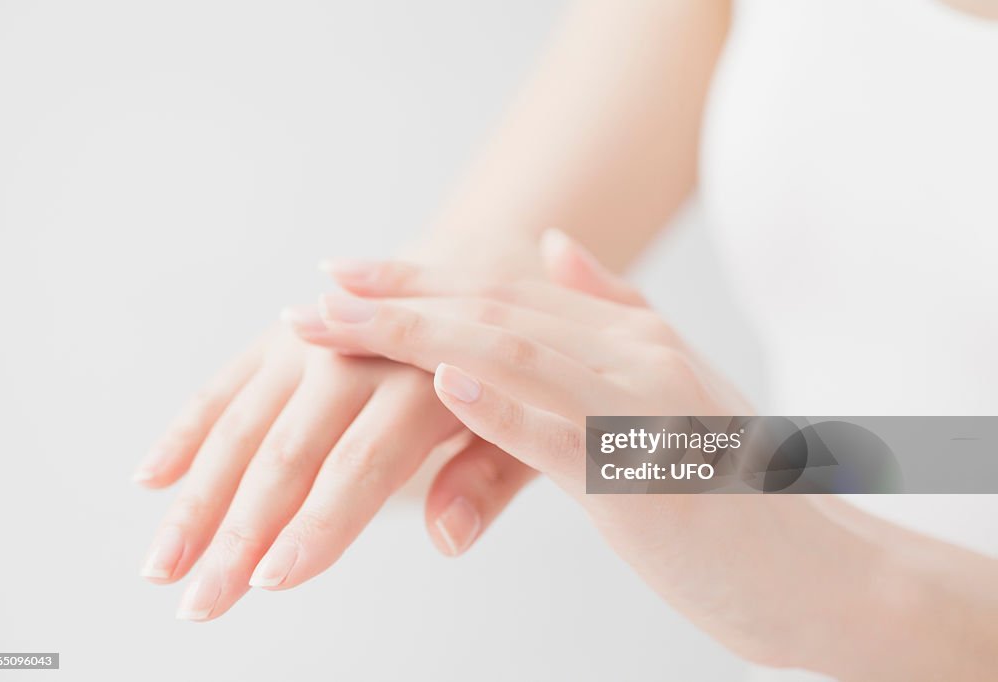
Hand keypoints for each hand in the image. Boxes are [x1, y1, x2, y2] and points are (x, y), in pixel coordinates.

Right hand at [136, 269, 537, 621]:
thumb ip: (487, 481)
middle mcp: (356, 354)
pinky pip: (224, 386)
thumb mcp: (523, 425)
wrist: (471, 267)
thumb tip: (448, 538)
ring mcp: (309, 341)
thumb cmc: (501, 371)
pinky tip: (151, 479)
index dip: (317, 523)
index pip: (361, 463)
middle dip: (239, 534)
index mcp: (425, 379)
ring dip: (196, 499)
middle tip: (200, 605)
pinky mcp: (279, 339)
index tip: (272, 580)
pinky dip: (187, 431)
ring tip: (161, 565)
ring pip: (242, 424)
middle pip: (288, 452)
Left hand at [282, 232, 899, 673]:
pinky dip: (501, 402)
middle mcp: (634, 354)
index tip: (343, 275)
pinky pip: (565, 430)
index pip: (503, 290)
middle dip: (393, 298)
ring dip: (416, 334)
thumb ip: (611, 313)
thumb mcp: (668, 391)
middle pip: (494, 307)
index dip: (417, 277)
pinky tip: (442, 381)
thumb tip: (553, 248)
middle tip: (311, 297)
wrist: (823, 575)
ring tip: (337, 323)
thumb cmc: (733, 498)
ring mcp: (645, 408)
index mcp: (630, 338)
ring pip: (513, 351)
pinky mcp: (652, 477)